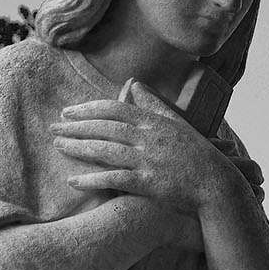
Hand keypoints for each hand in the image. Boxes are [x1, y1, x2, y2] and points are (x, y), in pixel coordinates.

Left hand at [51, 89, 259, 215]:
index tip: (67, 111)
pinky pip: (114, 179)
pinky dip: (92, 179)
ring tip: (57, 146)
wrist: (216, 183)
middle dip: (75, 126)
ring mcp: (148, 160)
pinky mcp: (148, 184)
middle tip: (52, 128)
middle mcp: (148, 137)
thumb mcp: (177, 123)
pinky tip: (74, 180)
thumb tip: (136, 85)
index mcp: (153, 121)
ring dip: (78, 148)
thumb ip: (153, 104)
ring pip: (105, 150)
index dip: (88, 109)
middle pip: (104, 128)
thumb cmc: (197, 154)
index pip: (114, 109)